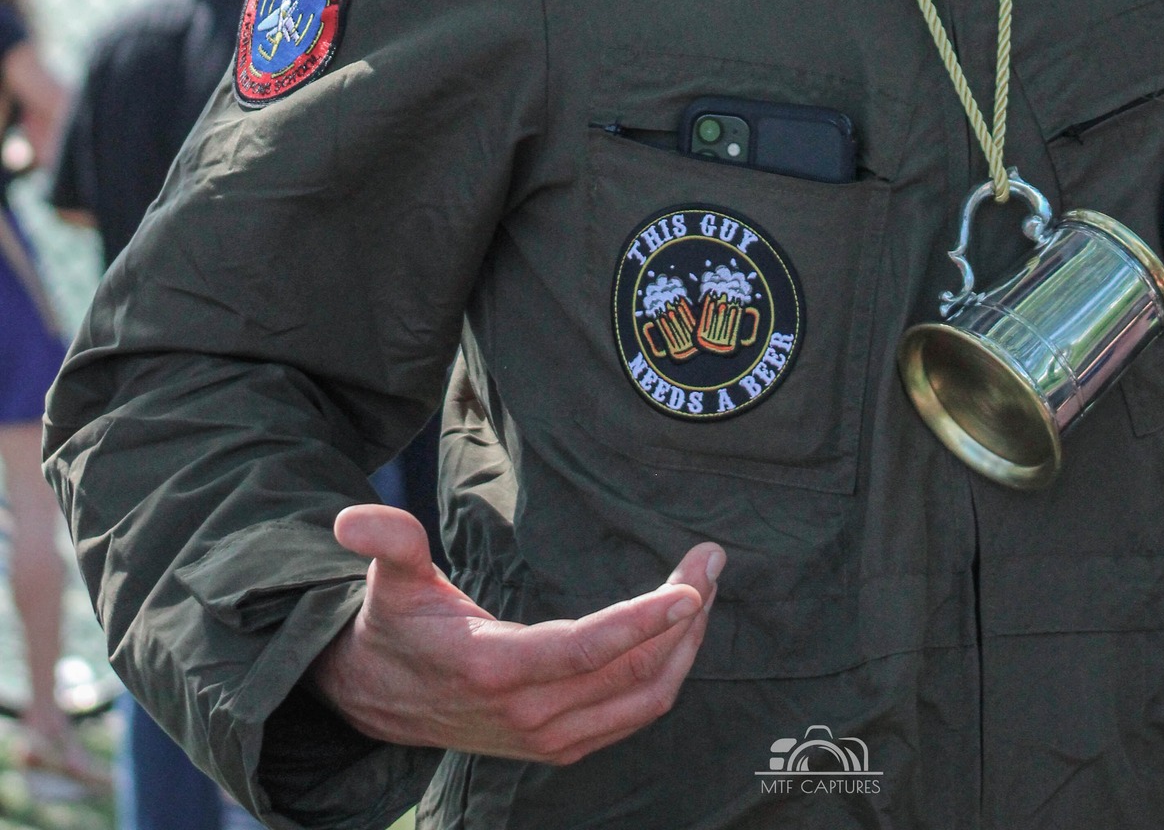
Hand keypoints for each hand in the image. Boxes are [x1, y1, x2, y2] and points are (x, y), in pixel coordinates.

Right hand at [310, 505, 723, 763]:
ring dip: (685, 647)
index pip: (586, 650)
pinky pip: (633, 716)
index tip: (690, 589)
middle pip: (631, 670)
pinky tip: (681, 633)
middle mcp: (529, 713)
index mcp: (495, 669)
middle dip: (683, 617)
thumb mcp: (390, 580)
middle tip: (712, 560)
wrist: (379, 703)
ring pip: (643, 699)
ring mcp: (549, 737)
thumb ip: (388, 543)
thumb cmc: (396, 626)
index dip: (643, 621)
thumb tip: (352, 516)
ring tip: (706, 587)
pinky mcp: (561, 745)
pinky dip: (667, 676)